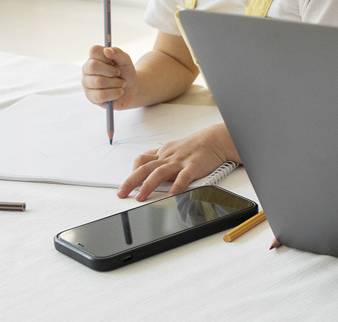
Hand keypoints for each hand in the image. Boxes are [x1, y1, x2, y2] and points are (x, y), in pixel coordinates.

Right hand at [82, 45, 138, 108]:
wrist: (132, 89)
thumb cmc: (126, 72)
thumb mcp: (126, 60)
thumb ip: (118, 53)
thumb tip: (107, 50)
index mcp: (94, 57)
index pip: (94, 50)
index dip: (108, 56)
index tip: (114, 62)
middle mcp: (87, 69)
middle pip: (93, 66)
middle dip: (112, 71)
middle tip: (119, 74)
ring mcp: (86, 83)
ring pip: (98, 82)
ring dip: (116, 83)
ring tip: (121, 83)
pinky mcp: (90, 96)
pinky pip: (100, 95)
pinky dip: (115, 93)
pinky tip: (119, 92)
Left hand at [117, 123, 237, 199]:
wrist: (216, 139)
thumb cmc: (196, 146)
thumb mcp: (175, 149)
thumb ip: (162, 159)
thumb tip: (149, 170)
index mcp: (163, 153)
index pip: (142, 160)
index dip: (132, 172)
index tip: (126, 185)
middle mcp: (168, 157)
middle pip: (145, 168)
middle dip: (131, 181)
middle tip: (121, 194)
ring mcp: (180, 161)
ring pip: (159, 172)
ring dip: (148, 185)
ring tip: (140, 198)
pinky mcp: (193, 166)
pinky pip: (183, 177)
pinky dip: (176, 186)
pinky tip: (171, 195)